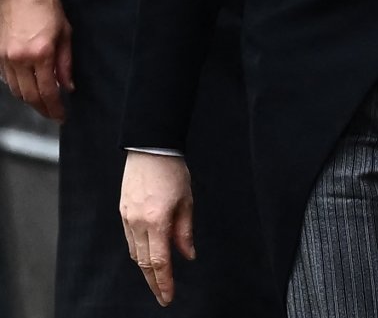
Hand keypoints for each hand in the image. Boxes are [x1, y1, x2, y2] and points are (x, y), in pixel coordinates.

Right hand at [0, 0, 72, 120]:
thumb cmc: (47, 6)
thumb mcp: (65, 32)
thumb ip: (66, 62)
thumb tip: (68, 85)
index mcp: (40, 53)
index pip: (47, 91)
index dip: (55, 107)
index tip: (62, 116)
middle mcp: (19, 59)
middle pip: (29, 96)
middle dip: (42, 108)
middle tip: (54, 114)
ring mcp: (5, 58)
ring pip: (16, 90)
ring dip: (30, 100)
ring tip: (44, 103)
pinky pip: (8, 79)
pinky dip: (19, 87)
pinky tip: (29, 87)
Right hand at [120, 152, 195, 306]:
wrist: (150, 148)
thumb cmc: (172, 171)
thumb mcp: (187, 201)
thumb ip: (185, 231)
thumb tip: (187, 255)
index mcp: (157, 221)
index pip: (160, 262)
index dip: (164, 282)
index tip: (168, 296)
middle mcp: (138, 224)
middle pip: (144, 263)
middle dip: (154, 282)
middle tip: (163, 296)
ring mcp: (127, 219)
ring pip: (135, 253)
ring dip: (145, 268)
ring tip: (157, 279)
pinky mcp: (122, 212)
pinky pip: (129, 240)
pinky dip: (138, 252)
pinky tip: (146, 256)